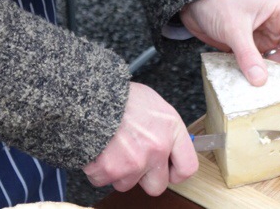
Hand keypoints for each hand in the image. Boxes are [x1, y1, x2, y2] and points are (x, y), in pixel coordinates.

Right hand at [82, 82, 197, 195]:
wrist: (92, 94)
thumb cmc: (121, 95)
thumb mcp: (154, 104)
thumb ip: (164, 129)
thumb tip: (168, 146)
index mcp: (171, 131)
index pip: (187, 167)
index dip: (175, 172)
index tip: (166, 170)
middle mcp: (156, 150)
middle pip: (156, 186)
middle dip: (143, 177)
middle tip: (133, 160)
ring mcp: (133, 163)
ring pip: (126, 183)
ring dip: (118, 171)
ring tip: (111, 148)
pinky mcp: (109, 170)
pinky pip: (102, 180)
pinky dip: (97, 169)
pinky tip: (98, 150)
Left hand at [179, 0, 279, 85]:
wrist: (192, 2)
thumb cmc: (216, 2)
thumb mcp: (234, 28)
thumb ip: (248, 55)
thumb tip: (260, 80)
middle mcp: (275, 23)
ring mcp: (263, 35)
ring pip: (275, 60)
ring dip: (273, 75)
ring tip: (271, 93)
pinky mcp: (251, 46)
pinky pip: (260, 63)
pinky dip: (259, 74)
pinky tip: (257, 87)